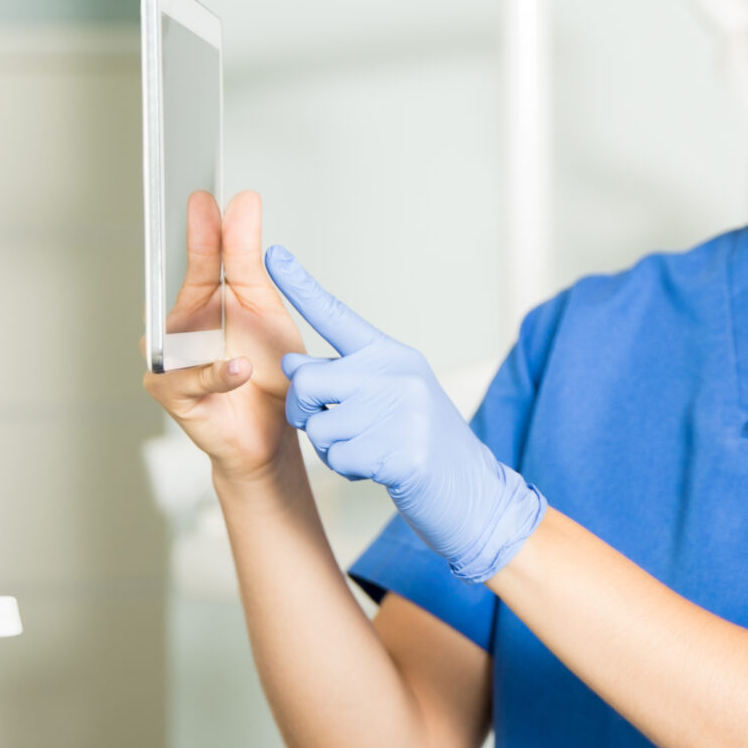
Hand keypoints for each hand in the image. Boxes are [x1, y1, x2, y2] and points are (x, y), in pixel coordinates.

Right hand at [143, 191, 312, 482]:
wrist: (272, 431)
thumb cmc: (265, 370)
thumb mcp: (264, 307)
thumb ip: (248, 257)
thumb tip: (243, 202)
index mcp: (203, 298)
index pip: (201, 256)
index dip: (201, 226)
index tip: (204, 195)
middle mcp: (180, 322)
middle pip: (187, 281)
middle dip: (197, 249)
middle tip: (204, 212)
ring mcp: (171, 356)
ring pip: (180, 329)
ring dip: (207, 315)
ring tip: (230, 288)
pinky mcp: (171, 392)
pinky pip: (188, 378)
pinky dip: (215, 373)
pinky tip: (237, 367)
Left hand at [266, 246, 543, 584]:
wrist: (474, 494)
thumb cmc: (423, 445)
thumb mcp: (392, 398)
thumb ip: (345, 378)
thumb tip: (292, 363)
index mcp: (393, 355)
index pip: (337, 315)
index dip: (301, 285)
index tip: (272, 253)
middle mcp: (397, 375)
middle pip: (308, 382)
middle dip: (304, 412)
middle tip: (333, 427)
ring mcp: (402, 412)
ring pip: (318, 428)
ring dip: (332, 448)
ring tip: (371, 450)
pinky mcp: (401, 452)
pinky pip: (337, 460)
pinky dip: (350, 471)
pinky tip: (381, 470)